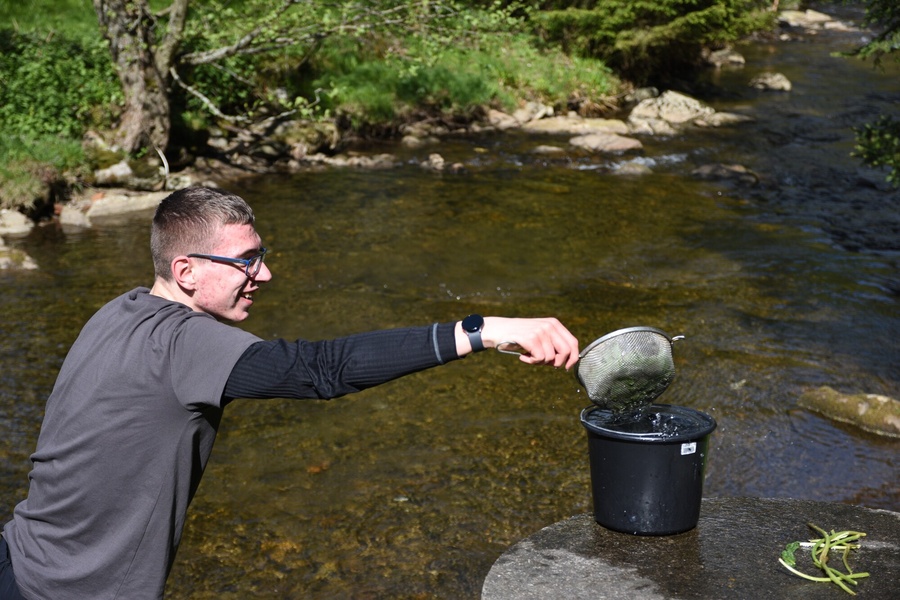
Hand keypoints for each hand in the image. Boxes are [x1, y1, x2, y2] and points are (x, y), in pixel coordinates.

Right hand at [459, 316, 579, 369]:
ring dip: (539, 362)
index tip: (566, 367)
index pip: (573, 343)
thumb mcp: (540, 334)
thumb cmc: (520, 336)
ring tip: (528, 356)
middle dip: (557, 363)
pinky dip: (530, 362)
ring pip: (551, 358)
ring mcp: (541, 331)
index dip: (573, 358)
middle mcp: (549, 326)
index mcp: (554, 324)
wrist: (498, 330)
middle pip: (566, 352)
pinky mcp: (531, 339)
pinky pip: (539, 359)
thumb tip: (567, 361)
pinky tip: (522, 356)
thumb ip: (553, 343)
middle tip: (543, 362)